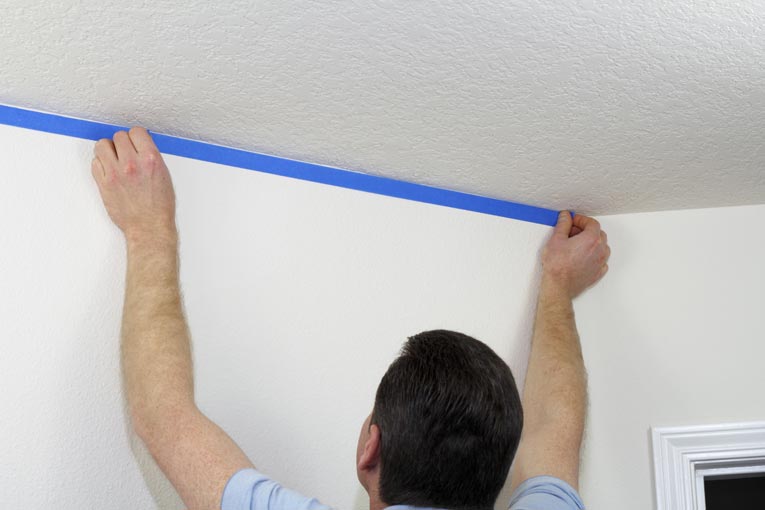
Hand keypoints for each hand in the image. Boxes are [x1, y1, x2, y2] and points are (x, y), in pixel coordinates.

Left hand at [92, 127, 176, 243]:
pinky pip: (94, 162)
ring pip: (101, 145)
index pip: (136, 132)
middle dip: (122, 143)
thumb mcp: (164, 175)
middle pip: (118, 136)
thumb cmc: (159, 206)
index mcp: (151, 160)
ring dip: (107, 150)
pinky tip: (109, 171)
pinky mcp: (104, 184)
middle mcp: (132, 164)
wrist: (149, 227)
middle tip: (125, 153)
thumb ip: (150, 157)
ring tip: (114, 159)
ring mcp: (115, 173)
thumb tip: (139, 145)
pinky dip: (100, 164)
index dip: (136, 136)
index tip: (135, 141)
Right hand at [540, 211, 610, 298]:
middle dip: (586, 230)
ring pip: (602, 247)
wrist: (559, 286)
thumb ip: (563, 224)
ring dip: (593, 242)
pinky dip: (595, 256)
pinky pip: (602, 260)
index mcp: (591, 239)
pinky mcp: (597, 273)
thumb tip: (566, 216)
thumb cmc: (557, 265)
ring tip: (578, 244)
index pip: (592, 223)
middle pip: (599, 233)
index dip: (581, 220)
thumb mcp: (556, 239)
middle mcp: (599, 250)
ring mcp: (600, 262)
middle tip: (572, 232)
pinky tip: (584, 257)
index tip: (572, 221)